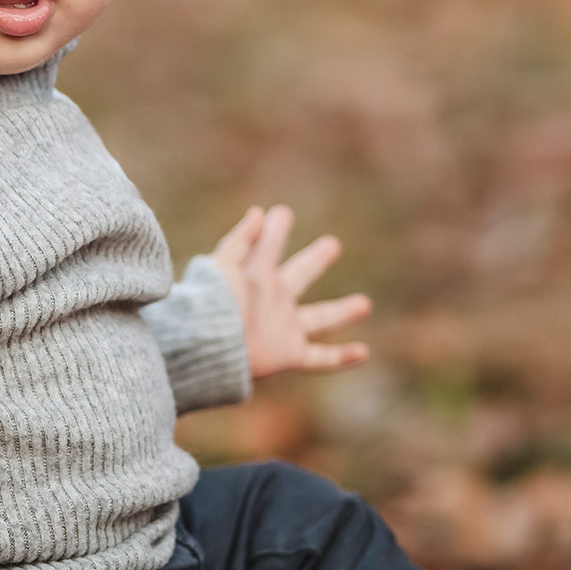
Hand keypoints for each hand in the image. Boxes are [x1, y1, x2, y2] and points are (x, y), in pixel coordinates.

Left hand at [208, 204, 372, 379]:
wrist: (206, 344)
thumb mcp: (223, 266)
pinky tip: (364, 352)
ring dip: (343, 311)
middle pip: (301, 276)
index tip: (282, 212)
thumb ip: (240, 240)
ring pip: (320, 319)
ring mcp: (284, 328)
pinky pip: (321, 357)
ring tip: (365, 303)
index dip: (275, 229)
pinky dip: (343, 357)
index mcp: (256, 276)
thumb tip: (259, 212)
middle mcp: (273, 301)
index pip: (270, 246)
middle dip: (316, 260)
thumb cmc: (210, 303)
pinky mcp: (288, 354)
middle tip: (333, 244)